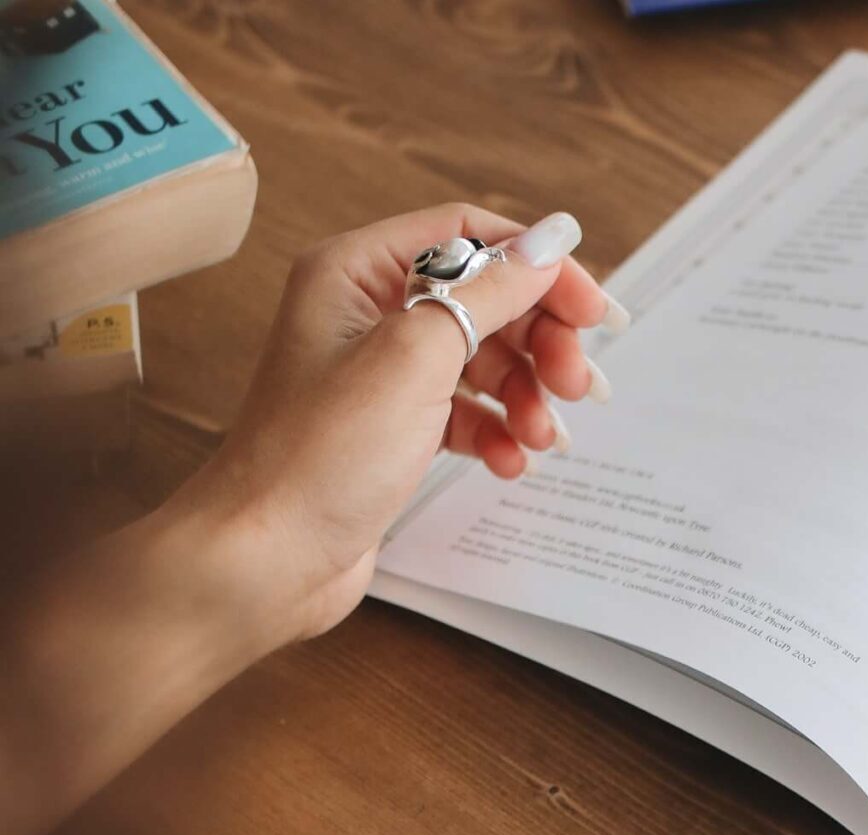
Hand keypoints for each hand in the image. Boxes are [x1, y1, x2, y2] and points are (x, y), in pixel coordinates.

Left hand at [174, 203, 618, 645]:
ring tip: (544, 438)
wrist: (266, 558)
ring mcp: (379, 377)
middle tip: (578, 386)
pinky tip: (510, 463)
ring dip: (524, 395)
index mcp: (357, 271)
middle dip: (538, 341)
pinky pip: (463, 415)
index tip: (592, 312)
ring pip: (480, 362)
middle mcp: (366, 314)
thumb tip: (547, 245)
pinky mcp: (390, 433)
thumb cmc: (319, 455)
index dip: (537, 267)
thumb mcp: (414, 358)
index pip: (468, 235)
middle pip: (483, 300)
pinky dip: (495, 434)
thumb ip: (487, 294)